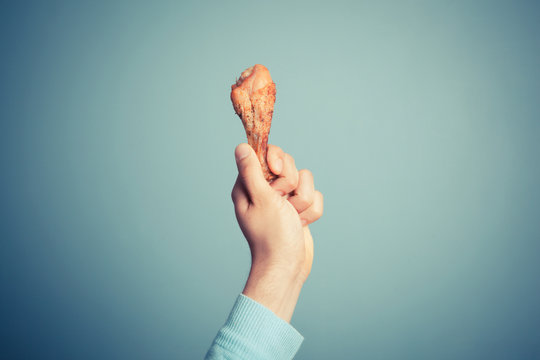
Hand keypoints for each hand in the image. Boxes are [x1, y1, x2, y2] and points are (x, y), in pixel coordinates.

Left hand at [231, 143, 322, 321]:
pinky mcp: (299, 209)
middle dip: (292, 185)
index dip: (277, 160)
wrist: (287, 266)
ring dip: (303, 201)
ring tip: (293, 217)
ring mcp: (284, 199)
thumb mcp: (260, 199)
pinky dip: (311, 212)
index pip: (266, 153)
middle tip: (283, 202)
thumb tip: (241, 147)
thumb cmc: (271, 235)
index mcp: (250, 185)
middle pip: (289, 164)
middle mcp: (266, 189)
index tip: (278, 173)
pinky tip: (300, 224)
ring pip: (306, 180)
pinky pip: (315, 196)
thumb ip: (251, 171)